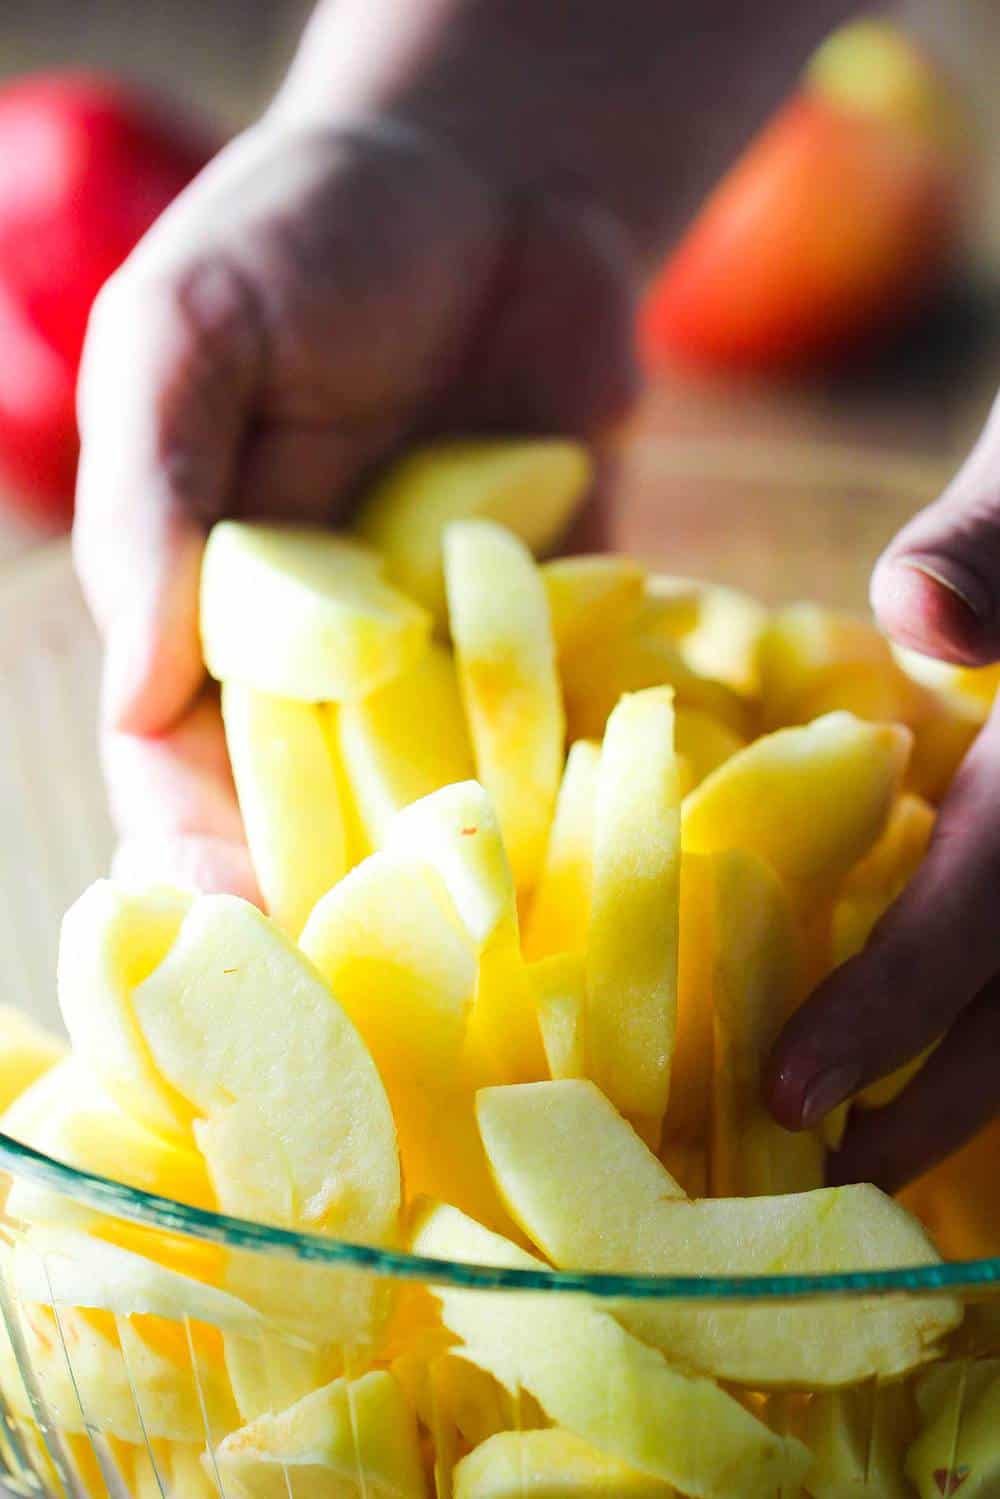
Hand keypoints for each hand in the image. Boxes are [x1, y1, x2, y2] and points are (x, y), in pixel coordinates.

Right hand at [74, 113, 637, 895]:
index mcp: (203, 603)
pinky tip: (618, 840)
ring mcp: (446, 644)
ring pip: (441, 788)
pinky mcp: (561, 622)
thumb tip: (131, 693)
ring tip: (505, 944)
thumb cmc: (305, 235)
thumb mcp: (188, 334)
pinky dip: (586, 775)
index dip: (197, 854)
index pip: (176, 765)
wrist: (494, 184)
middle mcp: (323, 648)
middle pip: (312, 808)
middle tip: (386, 989)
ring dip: (466, 863)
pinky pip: (565, 717)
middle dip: (339, 893)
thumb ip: (153, 502)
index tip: (242, 931)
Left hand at [768, 394, 999, 1191]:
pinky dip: (999, 1015)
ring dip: (986, 1083)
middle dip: (946, 1099)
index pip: (988, 900)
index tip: (794, 1096)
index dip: (897, 1004)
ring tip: (888, 1149)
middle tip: (837, 1173)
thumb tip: (917, 619)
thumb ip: (976, 549)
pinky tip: (953, 1053)